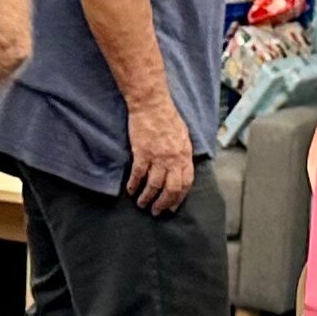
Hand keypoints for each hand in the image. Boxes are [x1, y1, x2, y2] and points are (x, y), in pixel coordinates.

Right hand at [122, 95, 196, 216]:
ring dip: (147, 197)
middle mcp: (173, 158)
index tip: (172, 207)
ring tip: (142, 204)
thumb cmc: (167, 117)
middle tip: (156, 211)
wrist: (152, 104)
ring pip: (154, 185)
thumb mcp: (183, 136)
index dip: (179, 198)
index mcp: (185, 154)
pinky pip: (138, 174)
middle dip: (164, 203)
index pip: (186, 182)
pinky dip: (134, 184)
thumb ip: (183, 154)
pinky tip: (130, 190)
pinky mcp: (142, 153)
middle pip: (171, 188)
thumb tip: (181, 168)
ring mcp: (158, 156)